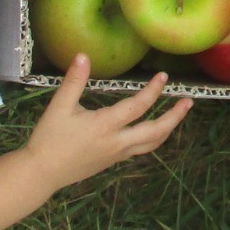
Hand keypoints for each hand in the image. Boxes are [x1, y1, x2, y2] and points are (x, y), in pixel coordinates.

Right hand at [21, 60, 192, 190]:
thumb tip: (82, 56)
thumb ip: (73, 81)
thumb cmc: (49, 139)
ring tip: (178, 115)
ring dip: (167, 128)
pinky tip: (154, 131)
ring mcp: (117, 154)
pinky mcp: (113, 161)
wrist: (41, 173)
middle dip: (174, 116)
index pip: (137, 106)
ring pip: (151, 143)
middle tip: (188, 102)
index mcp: (105, 126)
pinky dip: (153, 138)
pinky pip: (141, 149)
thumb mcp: (59, 107)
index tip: (164, 76)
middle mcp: (117, 142)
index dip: (153, 90)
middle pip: (155, 131)